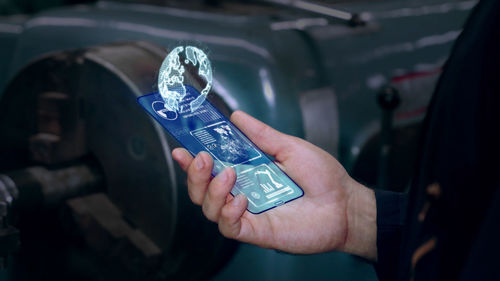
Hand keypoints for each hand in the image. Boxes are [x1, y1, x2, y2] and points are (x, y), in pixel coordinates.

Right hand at [172, 111, 376, 258]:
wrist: (344, 204)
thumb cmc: (322, 177)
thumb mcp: (289, 147)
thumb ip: (261, 135)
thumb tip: (236, 117)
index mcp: (247, 171)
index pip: (211, 167)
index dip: (191, 159)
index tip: (181, 147)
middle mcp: (242, 192)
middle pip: (201, 189)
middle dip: (194, 174)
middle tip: (201, 158)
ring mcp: (248, 213)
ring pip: (209, 208)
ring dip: (211, 190)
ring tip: (228, 175)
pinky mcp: (257, 231)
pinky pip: (229, 226)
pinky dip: (228, 212)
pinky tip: (240, 200)